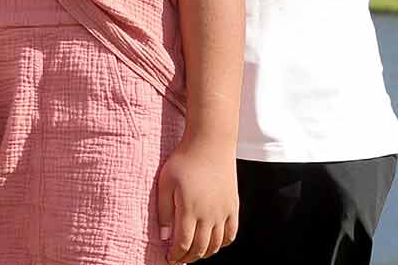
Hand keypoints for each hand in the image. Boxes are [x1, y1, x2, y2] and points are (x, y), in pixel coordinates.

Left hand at [155, 141, 238, 263]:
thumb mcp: (165, 182)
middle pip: (200, 248)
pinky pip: (231, 233)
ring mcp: (223, 212)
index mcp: (189, 210)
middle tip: (179, 259)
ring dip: (205, 253)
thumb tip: (164, 236)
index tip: (169, 258)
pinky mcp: (233, 206)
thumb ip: (164, 211)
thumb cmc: (184, 160)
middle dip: (188, 258)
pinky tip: (214, 243)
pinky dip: (222, 243)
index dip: (176, 255)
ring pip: (216, 244)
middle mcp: (209, 215)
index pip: (183, 243)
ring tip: (194, 253)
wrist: (210, 143)